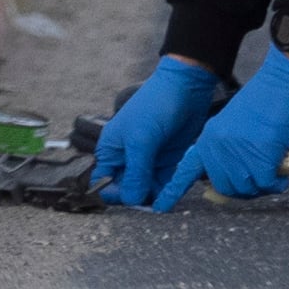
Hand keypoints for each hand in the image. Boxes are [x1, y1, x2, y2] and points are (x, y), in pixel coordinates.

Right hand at [93, 57, 227, 205]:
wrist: (186, 87)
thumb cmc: (155, 106)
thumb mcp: (141, 140)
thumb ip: (136, 172)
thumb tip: (130, 200)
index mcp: (111, 150)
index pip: (103, 182)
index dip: (113, 194)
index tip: (130, 198)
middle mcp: (126, 158)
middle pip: (125, 189)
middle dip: (135, 198)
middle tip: (149, 201)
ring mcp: (147, 160)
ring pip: (145, 189)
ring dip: (153, 197)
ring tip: (162, 199)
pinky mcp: (167, 161)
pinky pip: (164, 183)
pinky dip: (167, 191)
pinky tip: (172, 194)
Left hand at [158, 53, 288, 206]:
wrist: (284, 79)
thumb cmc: (266, 97)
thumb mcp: (236, 122)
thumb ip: (229, 145)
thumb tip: (238, 171)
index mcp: (209, 138)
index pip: (186, 169)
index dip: (173, 190)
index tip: (160, 207)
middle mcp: (218, 147)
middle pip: (225, 187)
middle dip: (244, 189)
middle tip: (262, 180)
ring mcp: (238, 153)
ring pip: (246, 188)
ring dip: (262, 187)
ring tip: (275, 175)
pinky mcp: (260, 156)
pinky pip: (266, 184)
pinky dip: (277, 185)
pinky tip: (283, 179)